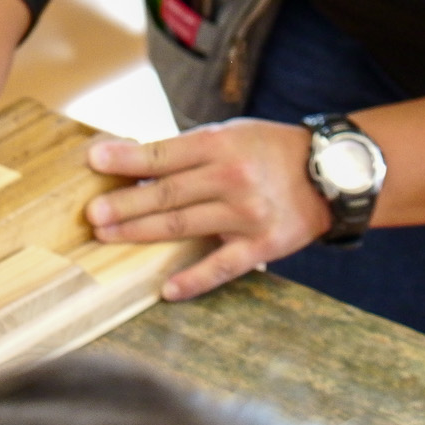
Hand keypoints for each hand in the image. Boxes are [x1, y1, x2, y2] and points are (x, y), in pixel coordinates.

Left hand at [85, 119, 332, 301]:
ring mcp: (246, 215)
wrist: (332, 175)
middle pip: (167, 193)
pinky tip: (166, 290)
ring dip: (141, 233)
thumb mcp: (233, 134)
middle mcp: (231, 178)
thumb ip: (190, 149)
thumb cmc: (271, 151)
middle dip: (124, 204)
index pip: (164, 154)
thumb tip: (136, 161)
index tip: (94, 161)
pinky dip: (193, 280)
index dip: (127, 159)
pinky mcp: (262, 246)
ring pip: (183, 227)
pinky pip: (221, 267)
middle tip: (92, 213)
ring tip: (107, 236)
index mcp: (221, 145)